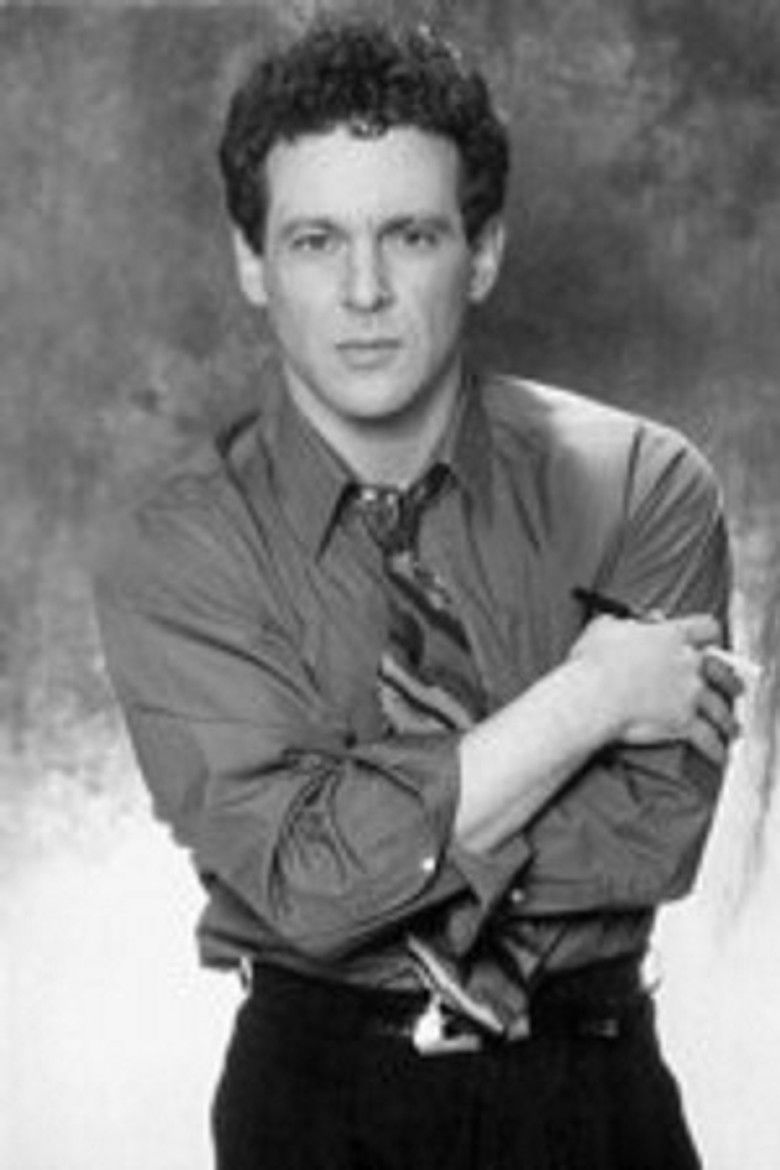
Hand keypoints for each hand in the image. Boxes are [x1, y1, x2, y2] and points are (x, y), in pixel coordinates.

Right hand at [568, 614, 742, 764]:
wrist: (593, 696)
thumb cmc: (594, 662)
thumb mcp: (604, 628)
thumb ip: (622, 623)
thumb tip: (628, 623)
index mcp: (672, 635)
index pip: (706, 628)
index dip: (708, 635)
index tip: (707, 642)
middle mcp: (689, 663)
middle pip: (723, 670)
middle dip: (730, 680)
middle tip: (732, 687)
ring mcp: (690, 694)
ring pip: (721, 707)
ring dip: (728, 718)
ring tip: (731, 727)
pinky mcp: (684, 723)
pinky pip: (709, 739)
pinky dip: (716, 749)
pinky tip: (718, 755)